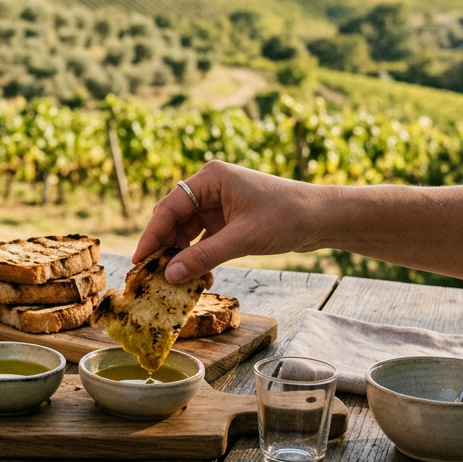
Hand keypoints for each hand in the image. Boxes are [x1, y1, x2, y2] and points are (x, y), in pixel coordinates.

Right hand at [134, 161, 325, 282]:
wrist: (323, 219)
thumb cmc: (287, 217)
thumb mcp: (243, 239)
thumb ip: (204, 257)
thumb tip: (169, 276)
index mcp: (211, 178)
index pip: (170, 207)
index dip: (152, 235)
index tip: (139, 260)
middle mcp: (210, 187)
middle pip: (175, 219)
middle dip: (166, 248)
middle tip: (153, 276)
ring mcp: (219, 203)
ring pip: (187, 232)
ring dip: (184, 257)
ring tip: (182, 283)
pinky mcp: (228, 219)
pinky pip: (203, 240)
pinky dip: (200, 258)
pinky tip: (201, 278)